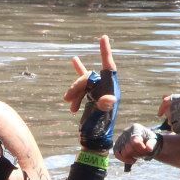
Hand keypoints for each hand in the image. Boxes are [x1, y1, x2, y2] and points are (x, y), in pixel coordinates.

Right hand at [63, 35, 118, 150]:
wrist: (93, 140)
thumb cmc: (99, 130)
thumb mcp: (102, 118)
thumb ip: (104, 107)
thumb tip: (108, 99)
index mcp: (111, 90)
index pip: (109, 67)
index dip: (105, 52)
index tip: (103, 38)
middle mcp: (105, 88)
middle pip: (89, 77)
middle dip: (77, 85)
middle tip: (67, 99)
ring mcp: (97, 92)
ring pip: (82, 82)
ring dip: (73, 91)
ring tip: (68, 103)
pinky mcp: (89, 96)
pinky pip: (82, 82)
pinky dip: (77, 77)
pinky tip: (74, 61)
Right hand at [113, 123, 161, 167]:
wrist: (144, 140)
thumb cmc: (149, 139)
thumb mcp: (154, 140)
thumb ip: (152, 144)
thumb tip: (149, 148)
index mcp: (136, 128)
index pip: (135, 140)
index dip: (141, 148)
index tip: (147, 150)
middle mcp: (126, 132)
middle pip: (128, 148)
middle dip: (137, 154)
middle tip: (143, 154)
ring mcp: (120, 138)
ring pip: (123, 152)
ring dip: (131, 157)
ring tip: (137, 156)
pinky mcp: (116, 145)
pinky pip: (117, 154)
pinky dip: (124, 159)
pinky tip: (131, 159)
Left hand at [158, 94, 179, 144]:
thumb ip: (178, 100)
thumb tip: (163, 97)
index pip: (168, 100)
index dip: (162, 107)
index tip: (159, 113)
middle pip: (168, 112)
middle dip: (170, 118)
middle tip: (178, 121)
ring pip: (170, 120)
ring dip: (174, 124)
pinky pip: (174, 128)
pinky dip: (177, 130)